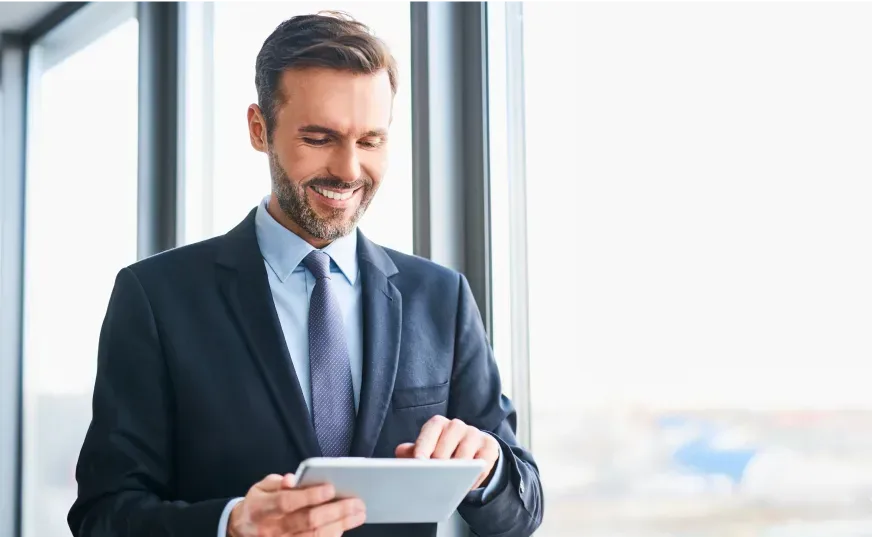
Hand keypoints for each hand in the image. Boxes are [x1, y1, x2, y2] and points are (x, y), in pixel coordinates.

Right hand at [228, 473, 364, 536]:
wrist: (242, 530)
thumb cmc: (258, 505)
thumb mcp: (261, 488)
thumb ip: (277, 482)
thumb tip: (292, 479)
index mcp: (260, 509)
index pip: (286, 502)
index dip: (309, 496)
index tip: (331, 488)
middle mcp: (270, 530)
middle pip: (305, 522)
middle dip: (334, 512)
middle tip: (356, 502)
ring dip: (339, 526)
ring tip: (358, 514)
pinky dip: (331, 536)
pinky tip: (344, 526)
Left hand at [395, 415, 499, 489]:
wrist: (471, 452)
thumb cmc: (442, 451)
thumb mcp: (426, 450)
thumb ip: (412, 451)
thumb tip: (400, 452)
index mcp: (439, 424)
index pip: (431, 430)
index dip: (424, 446)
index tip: (419, 462)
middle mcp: (457, 425)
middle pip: (448, 442)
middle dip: (439, 462)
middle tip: (433, 477)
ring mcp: (474, 434)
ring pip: (465, 453)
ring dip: (457, 471)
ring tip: (448, 484)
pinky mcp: (489, 446)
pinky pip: (482, 463)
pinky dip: (474, 476)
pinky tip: (465, 485)